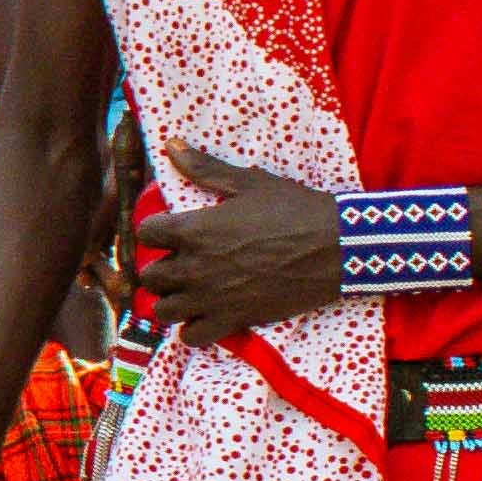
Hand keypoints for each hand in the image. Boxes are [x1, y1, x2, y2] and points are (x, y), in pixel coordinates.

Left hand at [126, 147, 347, 341]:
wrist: (336, 246)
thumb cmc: (294, 209)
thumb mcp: (248, 182)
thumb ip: (204, 168)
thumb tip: (170, 143)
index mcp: (195, 230)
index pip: (145, 233)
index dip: (155, 230)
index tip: (170, 229)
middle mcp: (195, 267)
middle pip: (149, 276)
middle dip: (161, 267)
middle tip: (181, 261)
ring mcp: (212, 298)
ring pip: (164, 309)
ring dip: (172, 299)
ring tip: (189, 289)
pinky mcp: (233, 321)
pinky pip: (193, 337)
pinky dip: (193, 329)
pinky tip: (205, 315)